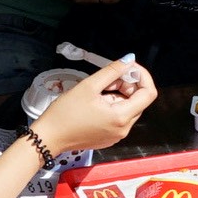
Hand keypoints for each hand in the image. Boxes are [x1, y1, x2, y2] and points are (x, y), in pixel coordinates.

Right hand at [34, 62, 156, 155]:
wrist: (48, 137)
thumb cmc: (64, 113)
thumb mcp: (88, 86)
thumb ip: (111, 71)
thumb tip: (129, 60)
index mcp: (121, 117)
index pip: (149, 93)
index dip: (142, 77)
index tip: (128, 68)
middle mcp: (124, 129)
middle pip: (138, 100)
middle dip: (126, 85)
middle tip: (106, 79)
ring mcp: (117, 135)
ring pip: (128, 108)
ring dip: (118, 94)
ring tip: (97, 91)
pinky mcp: (109, 137)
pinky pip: (119, 117)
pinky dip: (113, 105)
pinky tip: (95, 102)